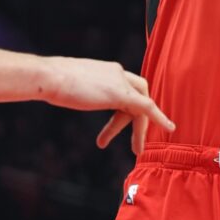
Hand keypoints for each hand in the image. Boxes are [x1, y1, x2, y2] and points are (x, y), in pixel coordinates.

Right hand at [41, 56, 173, 154]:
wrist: (50, 76)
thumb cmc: (51, 81)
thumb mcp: (69, 83)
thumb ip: (79, 87)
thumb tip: (68, 91)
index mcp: (106, 69)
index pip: (126, 85)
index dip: (130, 104)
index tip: (125, 120)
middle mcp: (117, 72)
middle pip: (139, 93)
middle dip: (139, 118)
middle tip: (135, 142)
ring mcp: (120, 81)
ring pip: (142, 105)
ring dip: (140, 129)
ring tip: (136, 150)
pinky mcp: (120, 93)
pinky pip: (146, 107)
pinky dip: (159, 117)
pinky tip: (169, 128)